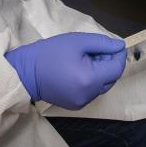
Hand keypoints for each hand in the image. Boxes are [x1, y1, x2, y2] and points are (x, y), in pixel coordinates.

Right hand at [5, 33, 126, 109]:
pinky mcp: (75, 105)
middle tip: (97, 49)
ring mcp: (82, 102)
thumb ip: (102, 43)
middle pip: (111, 79)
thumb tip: (120, 46)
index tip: (115, 45)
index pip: (116, 69)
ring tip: (86, 58)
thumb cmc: (51, 53)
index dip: (119, 56)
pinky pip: (91, 92)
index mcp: (90, 79)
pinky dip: (91, 80)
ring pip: (101, 86)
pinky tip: (79, 69)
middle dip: (109, 63)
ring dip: (100, 72)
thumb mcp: (78, 41)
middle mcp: (89, 95)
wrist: (25, 72)